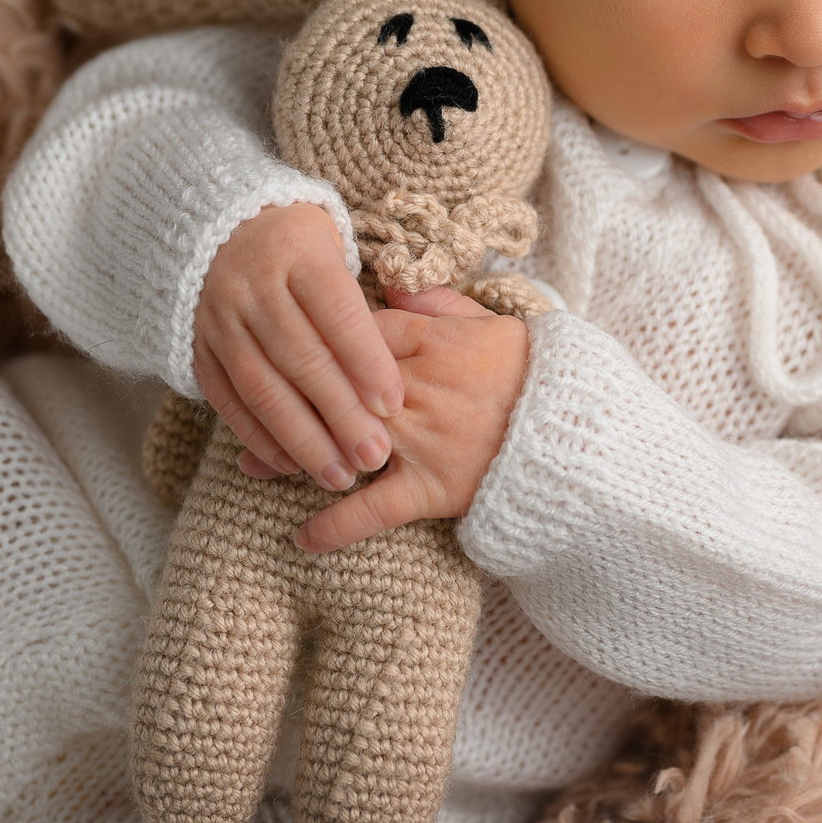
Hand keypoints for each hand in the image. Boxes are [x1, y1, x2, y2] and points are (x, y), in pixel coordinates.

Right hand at [193, 202, 399, 491]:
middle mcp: (253, 287)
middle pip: (302, 358)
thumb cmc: (298, 242)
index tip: (394, 405)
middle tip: (376, 455)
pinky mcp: (198, 350)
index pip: (337, 313)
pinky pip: (228, 401)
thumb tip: (407, 339)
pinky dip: (260, 437)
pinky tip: (291, 465)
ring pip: (263, 388)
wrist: (216, 226)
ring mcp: (220, 320)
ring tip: (340, 475)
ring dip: (303, 439)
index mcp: (296, 253)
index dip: (366, 361)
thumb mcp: (334, 241)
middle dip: (342, 414)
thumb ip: (363, 293)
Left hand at [235, 285, 529, 553]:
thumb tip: (389, 284)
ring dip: (292, 456)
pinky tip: (302, 539)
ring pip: (342, 443)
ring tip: (250, 463)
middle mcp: (417, 391)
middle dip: (288, 396)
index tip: (289, 341)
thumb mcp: (489, 324)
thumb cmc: (531, 376)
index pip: (356, 334)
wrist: (576, 435)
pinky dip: (336, 527)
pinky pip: (374, 510)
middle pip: (335, 388)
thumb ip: (436, 304)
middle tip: (245, 401)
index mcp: (431, 344)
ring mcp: (422, 442)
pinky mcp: (432, 490)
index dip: (321, 340)